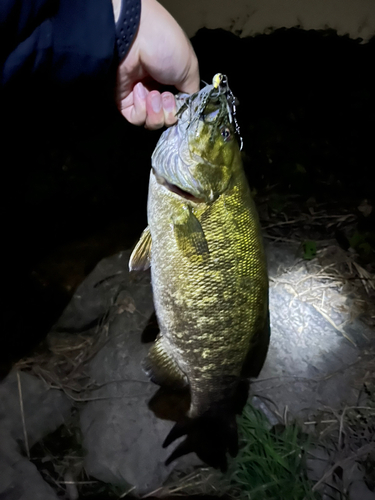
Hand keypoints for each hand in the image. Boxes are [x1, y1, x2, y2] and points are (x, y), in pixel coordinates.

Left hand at [115, 0, 199, 128]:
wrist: (136, 38)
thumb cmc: (167, 47)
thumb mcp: (190, 69)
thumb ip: (192, 95)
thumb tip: (188, 110)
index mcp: (175, 82)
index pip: (180, 110)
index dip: (182, 112)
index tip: (182, 104)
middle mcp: (158, 91)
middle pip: (167, 120)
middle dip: (169, 113)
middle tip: (165, 96)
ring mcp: (140, 97)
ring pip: (152, 123)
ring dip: (156, 113)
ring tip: (153, 93)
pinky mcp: (124, 102)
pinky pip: (136, 118)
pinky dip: (141, 110)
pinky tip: (139, 90)